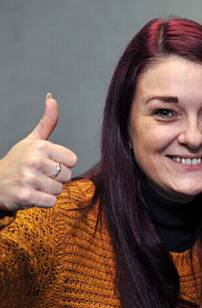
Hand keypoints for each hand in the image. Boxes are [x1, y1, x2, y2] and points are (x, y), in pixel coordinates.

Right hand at [0, 95, 76, 211]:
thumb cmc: (18, 161)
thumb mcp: (32, 140)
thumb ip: (47, 122)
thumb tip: (52, 99)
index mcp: (40, 146)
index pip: (72, 160)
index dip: (62, 164)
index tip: (49, 163)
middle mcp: (34, 160)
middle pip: (67, 176)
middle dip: (56, 178)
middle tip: (40, 175)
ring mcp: (30, 178)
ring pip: (60, 189)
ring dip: (50, 190)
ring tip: (35, 184)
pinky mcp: (27, 195)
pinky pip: (51, 202)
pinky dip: (44, 201)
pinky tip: (33, 194)